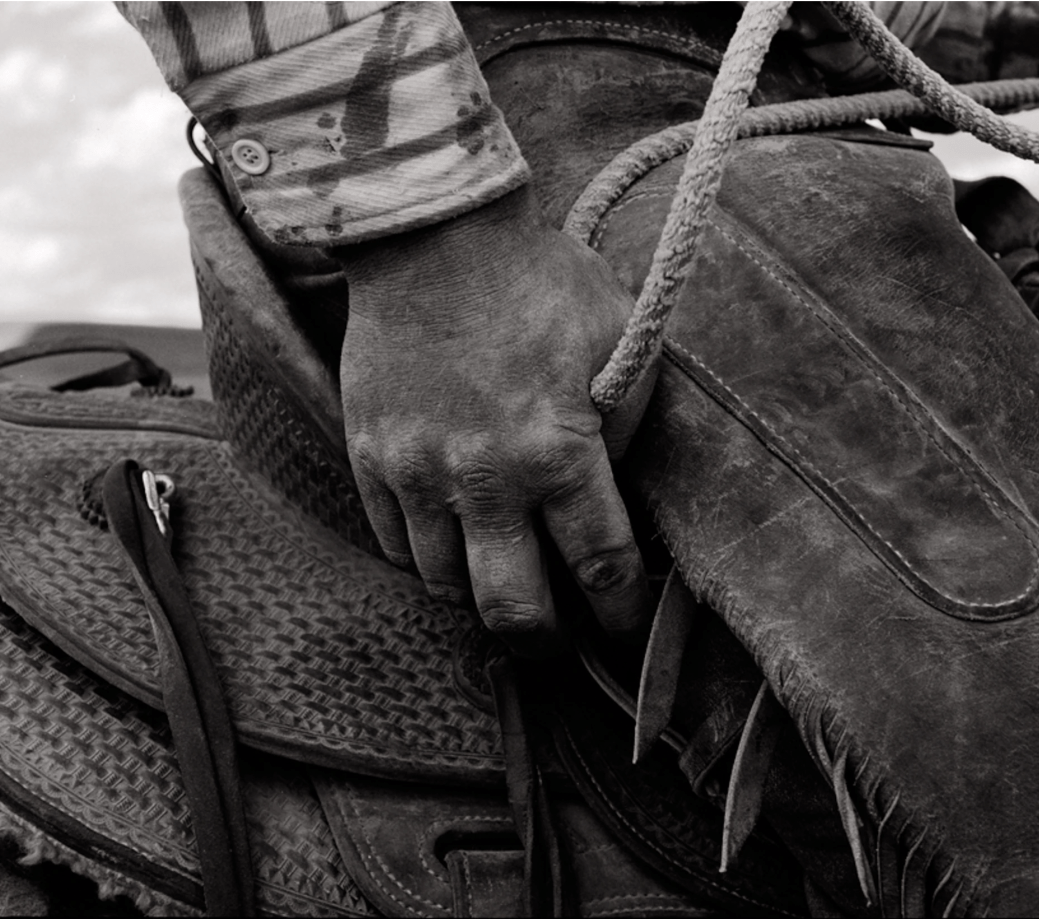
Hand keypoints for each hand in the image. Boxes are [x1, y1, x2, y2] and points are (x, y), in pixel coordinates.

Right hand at [338, 187, 653, 656]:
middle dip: (545, 642)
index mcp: (558, 452)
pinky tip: (451, 537)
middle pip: (513, 610)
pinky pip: (395, 544)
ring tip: (502, 579)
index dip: (619, 612)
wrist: (432, 234)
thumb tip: (618, 494)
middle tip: (559, 640)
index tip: (622, 625)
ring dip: (480, 596)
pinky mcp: (370, 457)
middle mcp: (485, 479)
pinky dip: (427, 556)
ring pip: (446, 585)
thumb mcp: (618, 341)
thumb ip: (627, 427)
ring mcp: (417, 473)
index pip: (601, 567)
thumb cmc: (538, 282)